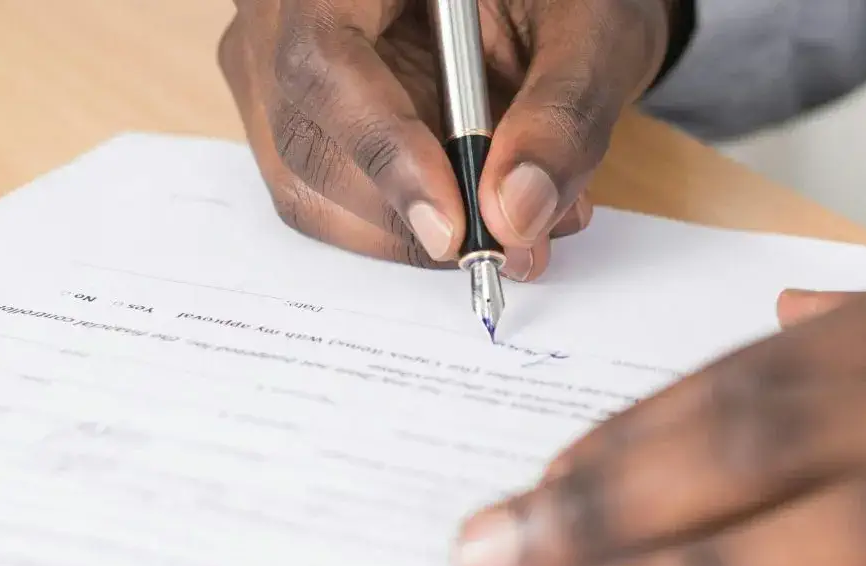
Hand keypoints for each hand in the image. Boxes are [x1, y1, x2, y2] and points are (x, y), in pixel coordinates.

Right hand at [218, 0, 675, 280]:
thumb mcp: (591, 29)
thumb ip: (564, 111)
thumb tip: (517, 213)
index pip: (323, 60)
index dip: (383, 151)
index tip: (453, 226)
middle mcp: (285, 13)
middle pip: (304, 138)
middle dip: (406, 213)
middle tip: (510, 242)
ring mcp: (274, 66)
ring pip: (307, 185)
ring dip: (409, 229)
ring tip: (515, 217)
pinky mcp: (296, 116)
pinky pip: (325, 195)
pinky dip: (403, 222)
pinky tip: (477, 203)